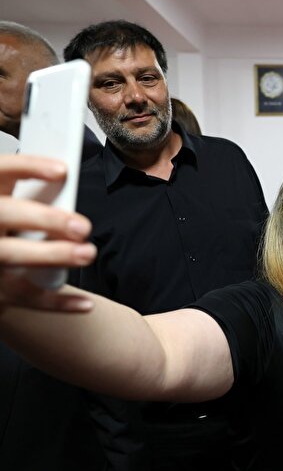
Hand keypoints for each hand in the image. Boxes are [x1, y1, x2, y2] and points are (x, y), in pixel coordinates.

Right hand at [0, 154, 94, 311]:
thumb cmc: (6, 226)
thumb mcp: (9, 205)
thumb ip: (30, 195)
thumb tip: (69, 179)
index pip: (0, 171)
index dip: (29, 167)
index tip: (63, 170)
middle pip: (5, 215)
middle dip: (45, 220)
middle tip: (82, 226)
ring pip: (13, 256)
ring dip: (53, 256)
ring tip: (87, 253)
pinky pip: (25, 297)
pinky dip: (57, 302)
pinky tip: (85, 303)